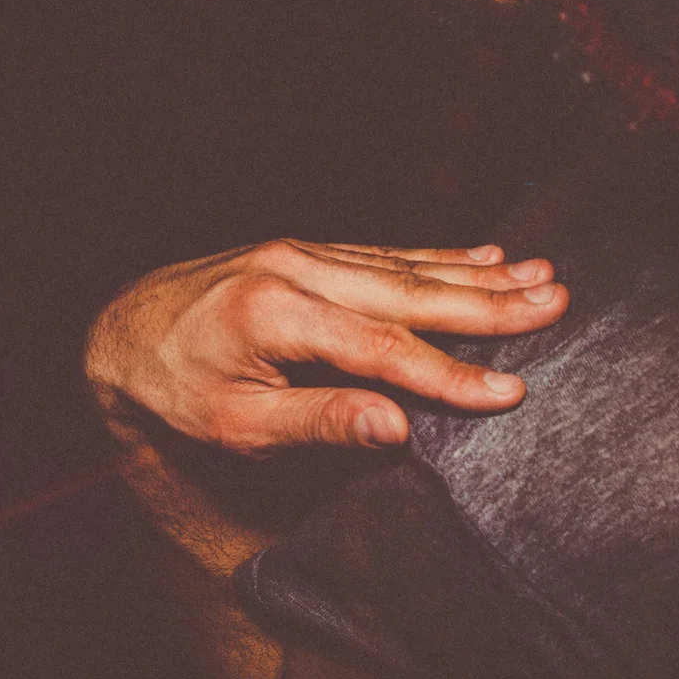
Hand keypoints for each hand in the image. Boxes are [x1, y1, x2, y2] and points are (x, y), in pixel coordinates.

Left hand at [86, 239, 566, 455]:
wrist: (120, 329)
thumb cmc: (174, 390)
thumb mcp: (232, 425)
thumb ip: (316, 422)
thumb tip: (397, 428)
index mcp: (276, 316)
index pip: (382, 349)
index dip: (451, 374)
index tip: (512, 393)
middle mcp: (296, 270)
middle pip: (408, 290)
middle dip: (488, 301)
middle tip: (558, 300)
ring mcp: (303, 253)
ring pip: (405, 264)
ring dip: (477, 272)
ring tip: (542, 275)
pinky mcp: (307, 250)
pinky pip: (385, 252)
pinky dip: (439, 253)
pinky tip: (483, 253)